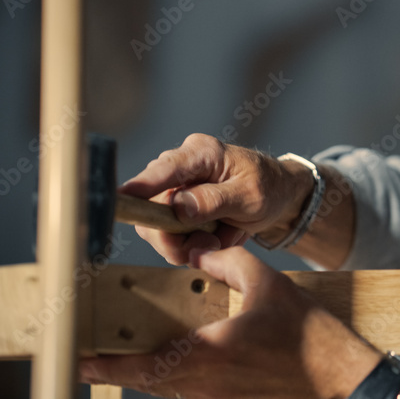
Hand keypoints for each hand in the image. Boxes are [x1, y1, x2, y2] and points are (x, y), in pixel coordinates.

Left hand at [79, 246, 382, 397]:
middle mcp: (204, 385)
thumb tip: (199, 254)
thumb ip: (228, 263)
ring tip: (135, 352)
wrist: (341, 380)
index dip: (102, 367)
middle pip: (146, 382)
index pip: (139, 367)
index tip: (77, 359)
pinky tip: (185, 358)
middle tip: (98, 352)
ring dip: (149, 373)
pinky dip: (176, 379)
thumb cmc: (310, 337)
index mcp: (207, 354)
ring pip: (167, 390)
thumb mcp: (269, 284)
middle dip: (120, 368)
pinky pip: (190, 394)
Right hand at [121, 133, 313, 264]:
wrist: (280, 195)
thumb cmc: (269, 188)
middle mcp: (182, 166)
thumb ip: (214, 201)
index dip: (140, 187)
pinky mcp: (177, 206)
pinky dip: (193, 244)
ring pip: (157, 226)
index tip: (119, 200)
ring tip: (219, 238)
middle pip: (151, 205)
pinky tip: (216, 236)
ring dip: (186, 243)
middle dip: (172, 236)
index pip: (164, 169)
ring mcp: (176, 186)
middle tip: (205, 246)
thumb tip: (177, 207)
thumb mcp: (250, 196)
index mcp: (202, 153)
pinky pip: (170, 235)